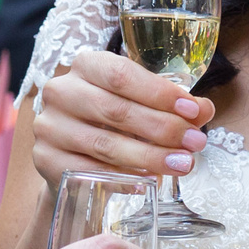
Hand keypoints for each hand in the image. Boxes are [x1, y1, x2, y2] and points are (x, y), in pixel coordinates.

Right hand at [31, 46, 213, 185]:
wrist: (74, 158)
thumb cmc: (114, 124)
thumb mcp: (144, 106)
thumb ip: (174, 106)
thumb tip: (204, 110)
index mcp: (86, 65)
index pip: (122, 75)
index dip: (160, 93)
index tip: (193, 111)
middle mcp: (61, 91)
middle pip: (116, 110)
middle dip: (163, 128)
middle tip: (196, 144)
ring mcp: (49, 126)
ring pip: (104, 144)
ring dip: (149, 156)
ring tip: (182, 164)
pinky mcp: (45, 160)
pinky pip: (88, 172)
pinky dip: (121, 179)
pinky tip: (147, 183)